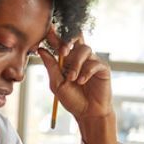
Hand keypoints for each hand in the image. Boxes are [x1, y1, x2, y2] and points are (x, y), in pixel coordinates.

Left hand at [38, 27, 117, 143]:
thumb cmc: (72, 100)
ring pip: (84, 50)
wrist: (88, 114)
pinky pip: (94, 63)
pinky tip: (82, 81)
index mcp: (67, 60)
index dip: (55, 35)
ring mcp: (92, 61)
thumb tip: (41, 50)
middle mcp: (80, 57)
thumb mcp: (57, 84)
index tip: (48, 30)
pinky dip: (86, 72)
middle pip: (76, 37)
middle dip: (69, 40)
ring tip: (72, 79)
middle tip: (62, 52)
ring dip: (76, 64)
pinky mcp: (102, 68)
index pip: (61, 42)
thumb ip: (51, 67)